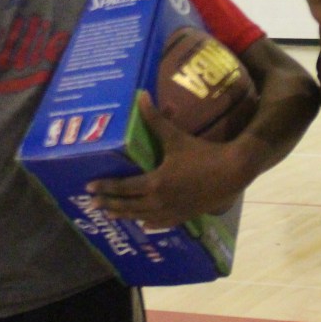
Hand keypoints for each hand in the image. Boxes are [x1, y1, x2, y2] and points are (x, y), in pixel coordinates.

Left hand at [86, 92, 240, 228]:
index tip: (89, 188)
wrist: (231, 172)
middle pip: (129, 205)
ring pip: (142, 216)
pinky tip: (144, 224)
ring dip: (125, 215)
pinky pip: (161, 223)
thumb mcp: (176, 137)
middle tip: (93, 204)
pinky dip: (149, 223)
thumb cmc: (202, 154)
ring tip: (111, 214)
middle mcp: (159, 201)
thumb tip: (141, 97)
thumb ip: (156, 119)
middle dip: (110, 203)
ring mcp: (172, 211)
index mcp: (155, 182)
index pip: (124, 187)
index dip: (106, 187)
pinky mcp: (184, 215)